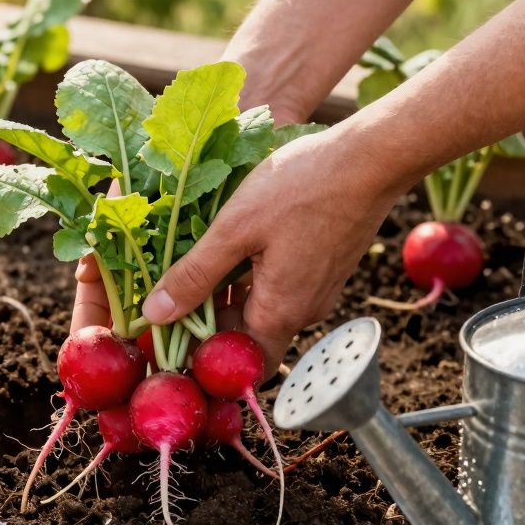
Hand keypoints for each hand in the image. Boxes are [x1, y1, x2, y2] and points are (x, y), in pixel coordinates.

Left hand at [140, 129, 400, 369]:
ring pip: (263, 310)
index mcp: (280, 312)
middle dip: (212, 325)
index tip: (174, 343)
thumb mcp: (235, 228)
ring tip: (193, 268)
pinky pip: (280, 288)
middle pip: (250, 338)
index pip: (243, 366)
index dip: (209, 363)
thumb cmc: (302, 187)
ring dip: (228, 297)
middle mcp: (303, 311)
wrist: (369, 158)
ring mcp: (317, 290)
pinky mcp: (323, 268)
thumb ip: (195, 275)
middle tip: (172, 300)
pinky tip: (228, 249)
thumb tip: (155, 315)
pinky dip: (250, 279)